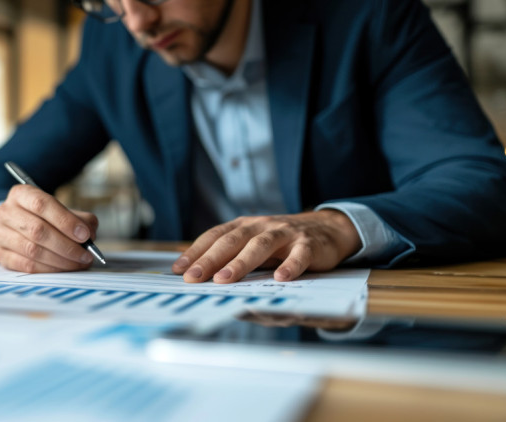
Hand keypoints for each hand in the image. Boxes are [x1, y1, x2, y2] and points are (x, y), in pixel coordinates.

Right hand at [0, 184, 98, 272]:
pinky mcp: (0, 254)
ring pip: (32, 250)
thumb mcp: (62, 210)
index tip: (84, 235)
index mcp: (21, 194)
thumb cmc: (44, 217)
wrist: (16, 225)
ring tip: (78, 263)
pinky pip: (27, 266)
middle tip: (85, 255)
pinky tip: (63, 269)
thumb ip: (80, 219)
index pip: (42, 205)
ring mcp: (0, 234)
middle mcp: (6, 212)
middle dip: (66, 245)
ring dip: (60, 260)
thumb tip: (89, 235)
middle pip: (37, 230)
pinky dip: (49, 269)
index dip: (65, 221)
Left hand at [171, 210, 361, 282]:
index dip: (196, 251)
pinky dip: (291, 266)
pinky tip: (281, 278)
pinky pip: (299, 255)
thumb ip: (231, 255)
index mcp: (245, 226)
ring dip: (241, 262)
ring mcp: (286, 234)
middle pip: (233, 241)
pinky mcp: (309, 245)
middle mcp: (262, 226)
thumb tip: (197, 275)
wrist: (327, 229)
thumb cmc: (282, 241)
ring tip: (224, 279)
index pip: (215, 236)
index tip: (178, 269)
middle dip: (210, 259)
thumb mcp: (254, 244)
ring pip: (261, 245)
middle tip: (193, 277)